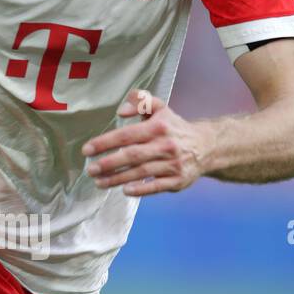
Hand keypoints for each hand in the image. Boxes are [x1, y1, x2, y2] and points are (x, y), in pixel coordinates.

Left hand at [81, 89, 212, 196]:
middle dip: (108, 163)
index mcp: (158, 127)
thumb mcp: (160, 109)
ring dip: (117, 179)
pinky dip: (140, 190)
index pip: (127, 135)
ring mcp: (172, 164)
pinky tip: (125, 190)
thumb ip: (141, 102)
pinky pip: (156, 187)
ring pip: (140, 173)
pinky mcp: (177, 180)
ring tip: (99, 182)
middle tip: (90, 169)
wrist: (206, 147)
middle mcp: (165, 145)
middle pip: (132, 156)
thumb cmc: (175, 128)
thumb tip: (121, 110)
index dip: (105, 142)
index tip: (87, 150)